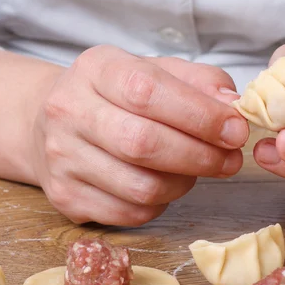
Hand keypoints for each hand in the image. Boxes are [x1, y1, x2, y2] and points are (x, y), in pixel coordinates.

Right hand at [30, 45, 247, 225]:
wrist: (50, 124)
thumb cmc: (114, 97)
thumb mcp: (153, 71)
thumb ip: (197, 82)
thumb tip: (232, 106)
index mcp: (95, 70)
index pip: (148, 92)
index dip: (199, 115)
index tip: (235, 130)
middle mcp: (69, 112)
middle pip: (143, 144)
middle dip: (200, 156)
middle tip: (230, 160)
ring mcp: (62, 159)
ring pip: (141, 187)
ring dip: (183, 183)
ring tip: (195, 170)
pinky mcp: (66, 197)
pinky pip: (130, 214)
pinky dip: (160, 204)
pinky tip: (164, 185)